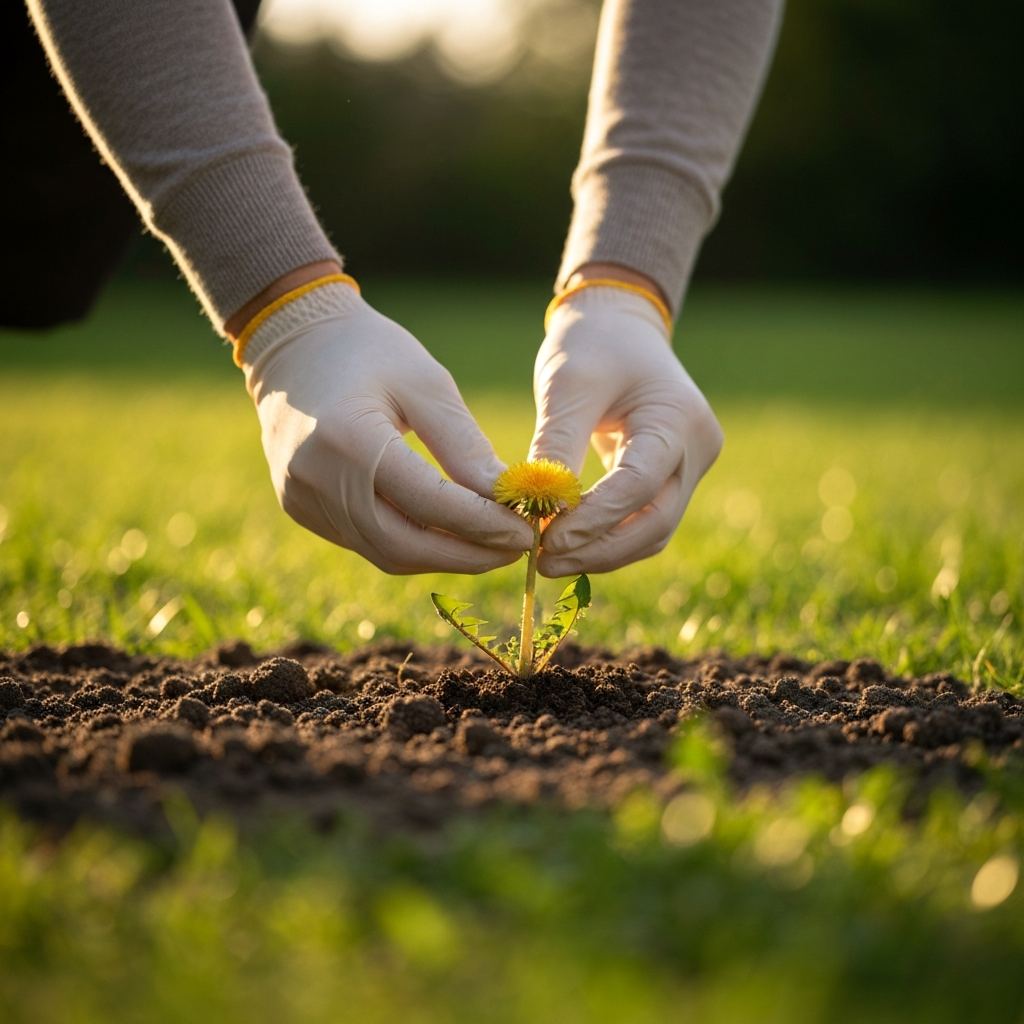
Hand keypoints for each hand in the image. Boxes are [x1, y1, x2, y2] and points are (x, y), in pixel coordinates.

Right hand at [243, 281, 532, 573]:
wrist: (292, 342)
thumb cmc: (368, 351)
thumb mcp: (426, 383)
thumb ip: (464, 445)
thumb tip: (507, 500)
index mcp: (347, 438)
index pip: (427, 502)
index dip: (481, 524)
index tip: (525, 532)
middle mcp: (317, 479)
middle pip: (403, 545)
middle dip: (466, 555)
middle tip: (514, 550)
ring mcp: (302, 499)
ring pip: (386, 553)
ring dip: (443, 556)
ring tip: (490, 546)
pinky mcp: (302, 509)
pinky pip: (366, 541)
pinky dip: (413, 544)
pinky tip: (447, 534)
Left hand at [530, 282, 722, 576]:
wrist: (619, 326)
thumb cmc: (593, 344)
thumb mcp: (569, 384)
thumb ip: (557, 444)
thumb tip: (536, 508)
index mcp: (679, 418)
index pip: (639, 485)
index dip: (593, 520)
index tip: (545, 538)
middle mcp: (697, 449)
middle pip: (655, 522)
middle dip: (597, 550)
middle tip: (543, 562)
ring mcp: (690, 468)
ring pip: (651, 532)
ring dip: (600, 553)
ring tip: (548, 560)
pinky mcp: (671, 480)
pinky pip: (643, 522)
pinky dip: (606, 539)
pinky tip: (567, 546)